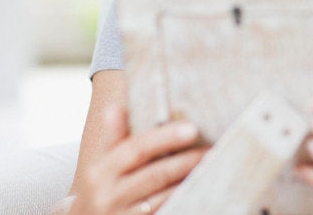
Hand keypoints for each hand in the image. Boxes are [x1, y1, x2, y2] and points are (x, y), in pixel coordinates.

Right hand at [71, 107, 207, 214]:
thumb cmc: (101, 190)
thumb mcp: (101, 165)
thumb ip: (113, 138)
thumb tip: (117, 107)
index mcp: (99, 171)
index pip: (137, 149)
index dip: (165, 138)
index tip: (192, 128)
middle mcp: (108, 195)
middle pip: (155, 174)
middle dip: (186, 161)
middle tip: (212, 149)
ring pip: (163, 198)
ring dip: (189, 183)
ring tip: (212, 168)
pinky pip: (165, 212)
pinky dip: (181, 201)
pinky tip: (198, 190)